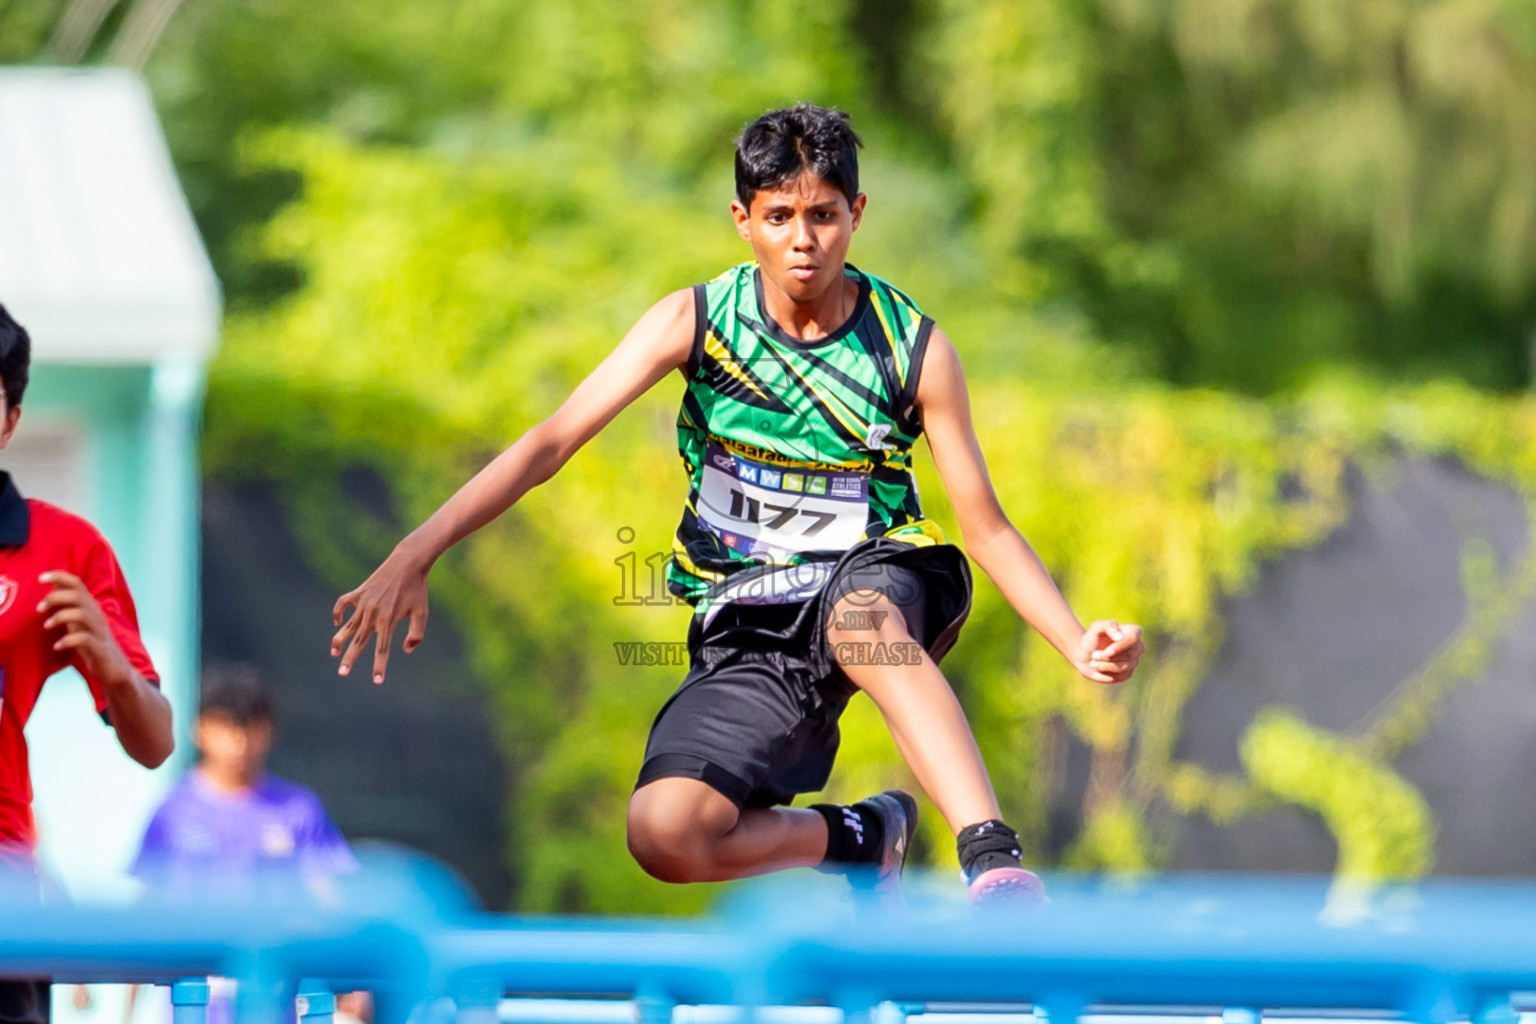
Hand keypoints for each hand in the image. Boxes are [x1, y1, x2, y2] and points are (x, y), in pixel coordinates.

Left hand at [37, 572, 132, 686]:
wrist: (116, 670)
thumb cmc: (94, 645)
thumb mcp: (80, 623)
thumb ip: (70, 606)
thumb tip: (55, 587)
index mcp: (91, 608)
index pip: (77, 584)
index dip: (60, 577)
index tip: (40, 578)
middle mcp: (97, 616)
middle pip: (78, 595)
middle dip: (55, 597)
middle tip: (38, 608)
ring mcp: (100, 632)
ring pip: (82, 614)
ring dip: (59, 617)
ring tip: (46, 625)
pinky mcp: (100, 649)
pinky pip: (83, 639)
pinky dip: (67, 640)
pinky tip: (57, 646)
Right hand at [331, 545, 430, 684]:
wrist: (408, 562)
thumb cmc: (417, 589)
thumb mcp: (422, 613)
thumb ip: (416, 635)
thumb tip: (405, 651)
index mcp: (389, 620)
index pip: (382, 649)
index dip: (379, 666)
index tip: (377, 681)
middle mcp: (373, 613)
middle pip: (359, 641)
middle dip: (350, 659)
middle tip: (342, 674)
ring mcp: (364, 602)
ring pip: (348, 626)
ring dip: (340, 640)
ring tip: (333, 653)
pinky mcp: (359, 592)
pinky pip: (343, 603)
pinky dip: (338, 612)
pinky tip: (337, 621)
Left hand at [1074, 619, 1144, 683]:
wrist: (1085, 654)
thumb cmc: (1093, 638)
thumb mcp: (1097, 627)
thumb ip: (1109, 625)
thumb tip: (1120, 637)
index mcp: (1134, 632)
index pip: (1134, 638)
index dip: (1121, 646)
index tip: (1107, 651)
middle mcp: (1138, 647)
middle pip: (1130, 654)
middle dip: (1109, 657)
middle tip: (1094, 655)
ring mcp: (1134, 661)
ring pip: (1124, 667)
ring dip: (1105, 665)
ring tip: (1092, 662)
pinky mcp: (1128, 673)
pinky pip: (1121, 676)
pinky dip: (1106, 672)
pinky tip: (1097, 667)